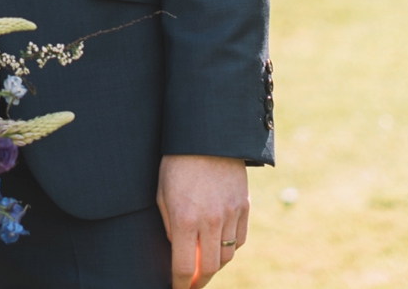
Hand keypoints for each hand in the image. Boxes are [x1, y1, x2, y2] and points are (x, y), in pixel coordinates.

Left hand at [157, 155, 248, 288]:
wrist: (207, 134)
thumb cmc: (177, 162)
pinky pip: (240, 239)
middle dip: (199, 282)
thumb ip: (171, 226)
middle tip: (192, 285)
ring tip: (204, 264)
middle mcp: (210, 220)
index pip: (184, 267)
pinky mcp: (245, 206)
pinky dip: (230, 247)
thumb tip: (179, 250)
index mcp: (185, 218)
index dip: (180, 285)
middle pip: (210, 268)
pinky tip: (220, 244)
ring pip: (227, 256)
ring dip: (215, 265)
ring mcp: (230, 214)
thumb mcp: (163, 192)